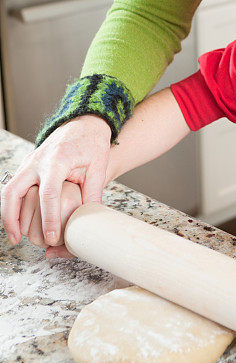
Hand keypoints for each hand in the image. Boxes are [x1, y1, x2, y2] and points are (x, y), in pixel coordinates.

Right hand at [1, 115, 110, 247]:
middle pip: (14, 191)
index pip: (48, 194)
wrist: (86, 123)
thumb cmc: (92, 143)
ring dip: (7, 213)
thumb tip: (90, 221)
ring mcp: (30, 162)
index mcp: (57, 161)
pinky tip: (18, 220)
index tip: (52, 237)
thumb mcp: (98, 167)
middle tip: (17, 239)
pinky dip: (11, 204)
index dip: (48, 219)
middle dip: (11, 218)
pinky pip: (13, 186)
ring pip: (8, 190)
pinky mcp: (28, 165)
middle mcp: (37, 161)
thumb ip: (92, 194)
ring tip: (15, 235)